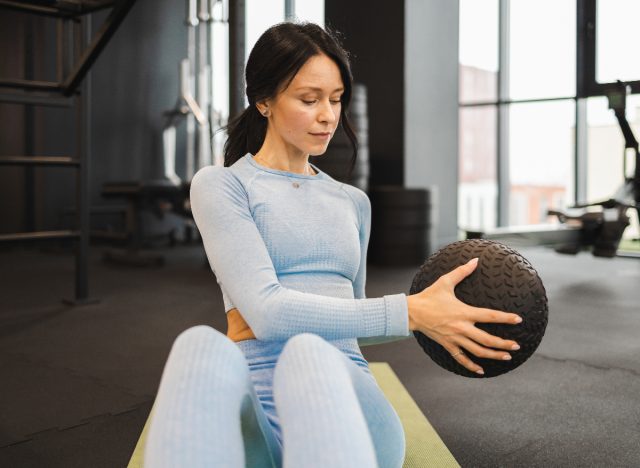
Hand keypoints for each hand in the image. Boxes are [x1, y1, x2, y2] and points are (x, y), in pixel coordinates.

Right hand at [407, 258, 522, 374]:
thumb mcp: (445, 281)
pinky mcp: (447, 344)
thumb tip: (475, 260)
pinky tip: (481, 371)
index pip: (490, 316)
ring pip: (478, 351)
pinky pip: (461, 358)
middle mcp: (462, 327)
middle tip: (517, 346)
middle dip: (504, 344)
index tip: (519, 319)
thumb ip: (462, 271)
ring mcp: (455, 338)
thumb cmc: (429, 296)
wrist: (412, 312)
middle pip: (487, 339)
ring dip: (493, 355)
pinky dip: (471, 366)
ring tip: (506, 357)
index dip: (506, 318)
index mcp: (464, 312)